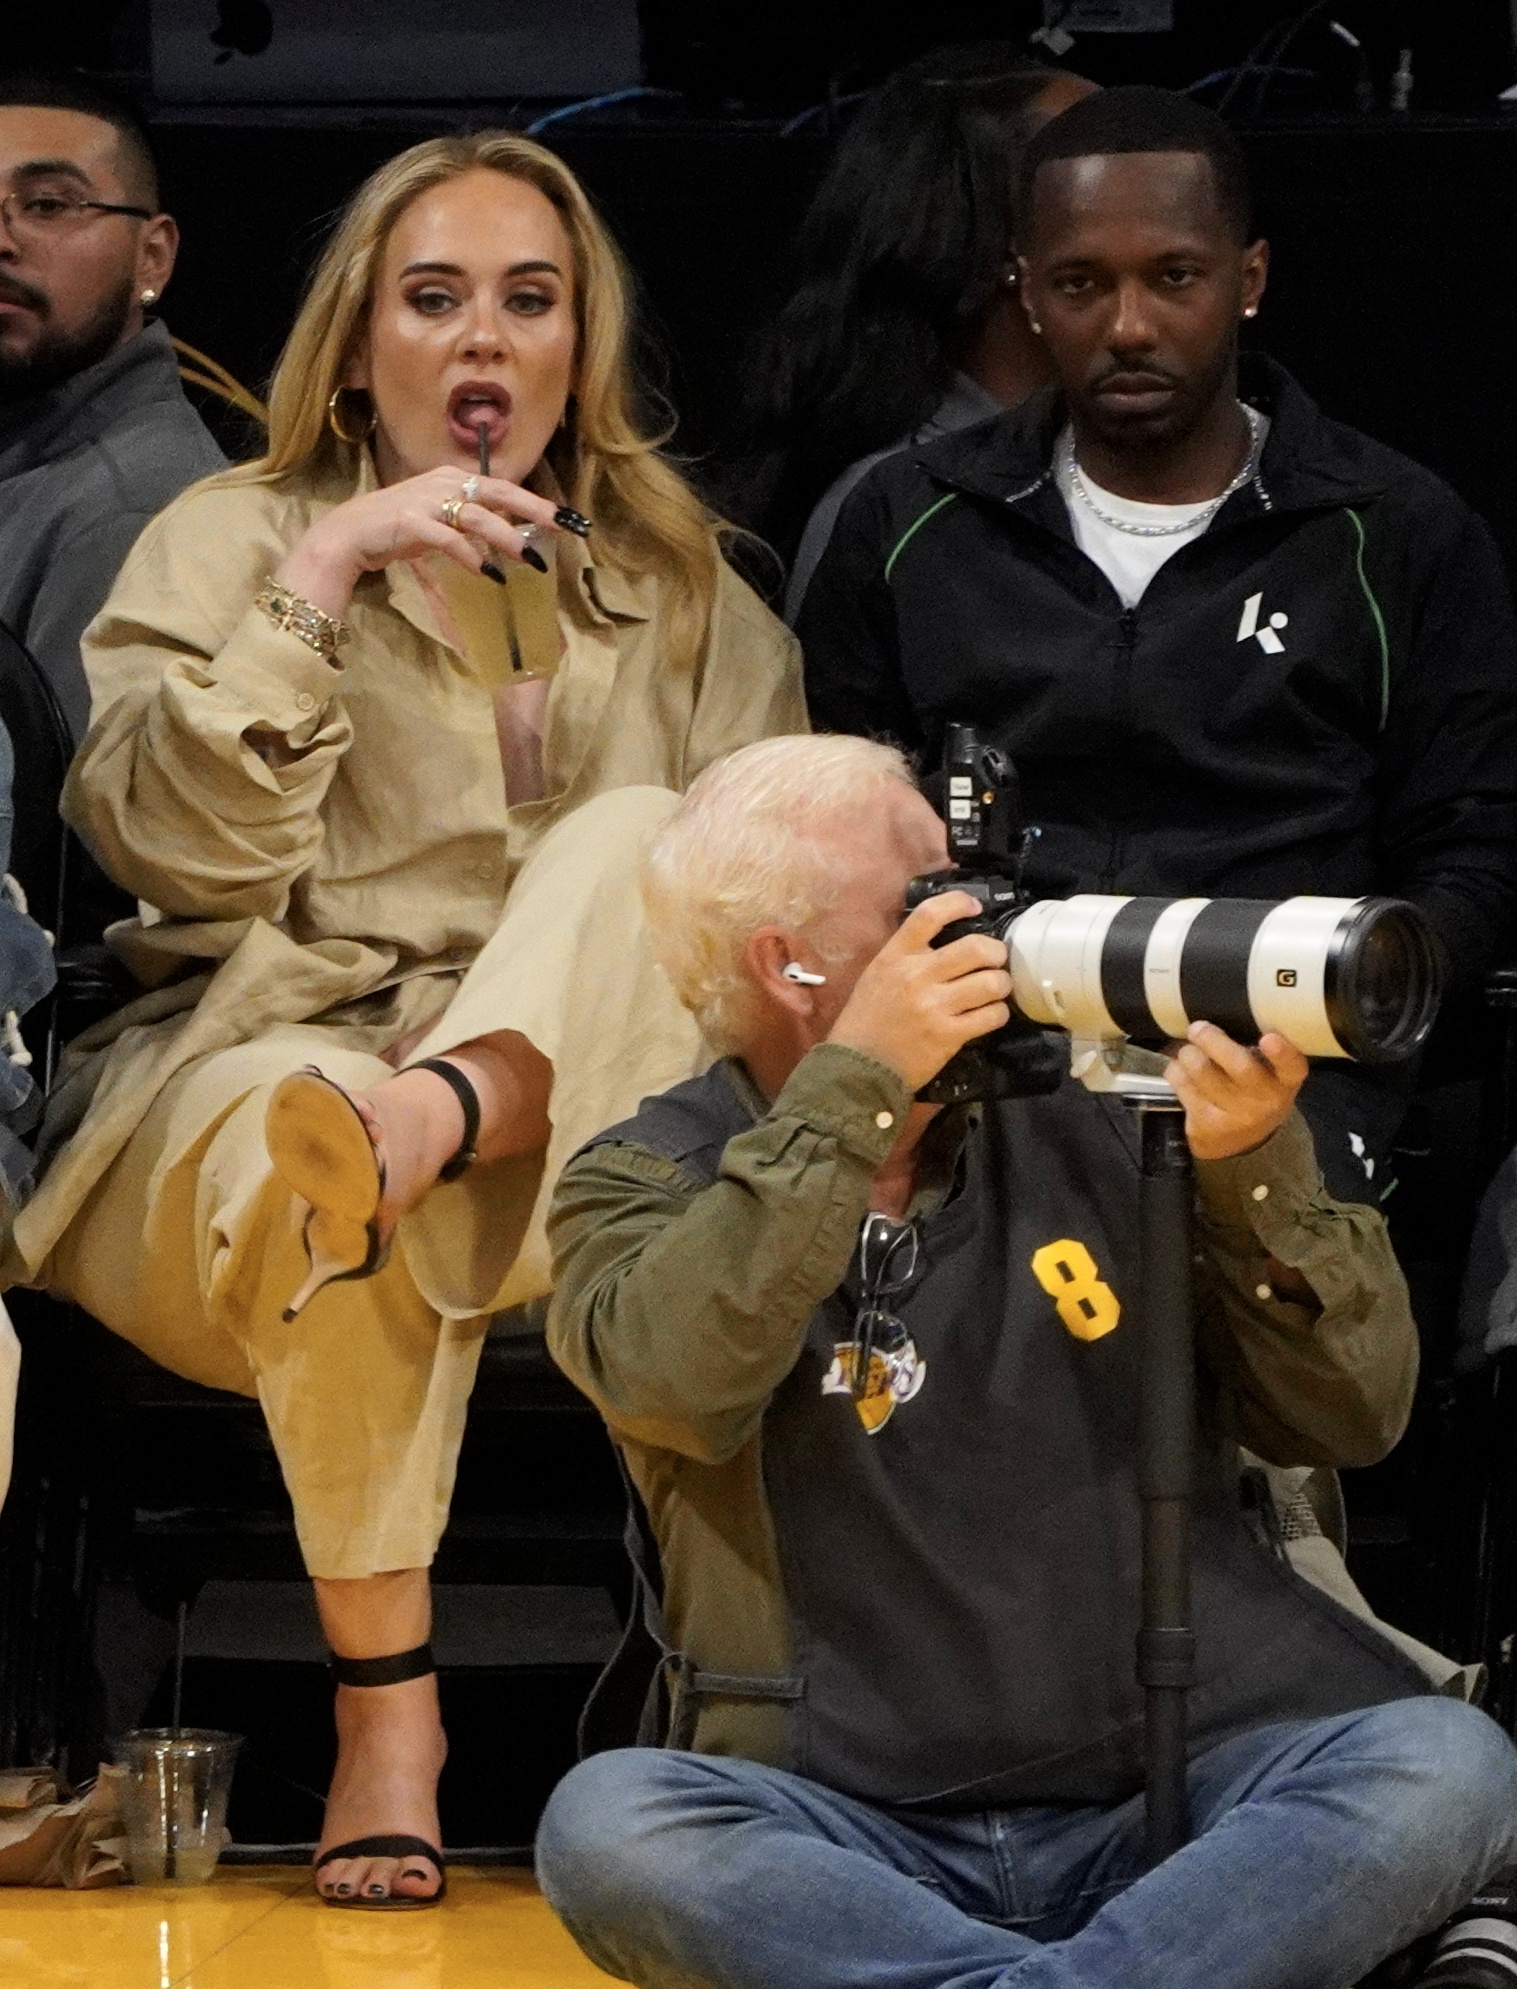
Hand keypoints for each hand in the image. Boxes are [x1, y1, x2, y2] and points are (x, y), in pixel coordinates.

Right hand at [271, 468, 562, 618]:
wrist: (350, 534)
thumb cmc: (395, 529)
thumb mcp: (436, 521)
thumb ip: (466, 527)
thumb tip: (499, 548)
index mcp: (451, 479)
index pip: (501, 486)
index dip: (533, 501)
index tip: (563, 517)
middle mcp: (443, 483)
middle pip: (498, 492)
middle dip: (532, 509)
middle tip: (560, 526)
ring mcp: (427, 501)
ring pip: (477, 516)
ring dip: (505, 537)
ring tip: (528, 558)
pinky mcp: (412, 522)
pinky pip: (449, 539)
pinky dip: (470, 555)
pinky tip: (488, 572)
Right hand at [828, 893, 1012, 1092]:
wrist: (858, 1067)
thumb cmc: (866, 1021)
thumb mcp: (877, 976)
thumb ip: (907, 957)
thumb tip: (946, 943)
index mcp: (896, 956)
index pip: (930, 915)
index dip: (958, 903)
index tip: (975, 907)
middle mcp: (917, 976)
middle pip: (975, 947)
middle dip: (997, 952)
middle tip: (997, 960)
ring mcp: (934, 1006)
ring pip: (990, 982)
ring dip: (1001, 985)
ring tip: (997, 990)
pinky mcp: (948, 1035)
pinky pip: (991, 1016)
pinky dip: (998, 1014)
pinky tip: (991, 1015)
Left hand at [1165, 1021, 1307, 1160]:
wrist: (1238, 1140)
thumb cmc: (1255, 1090)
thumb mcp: (1271, 1073)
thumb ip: (1260, 1048)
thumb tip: (1229, 1006)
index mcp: (1286, 1081)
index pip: (1292, 1067)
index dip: (1282, 1053)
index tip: (1269, 1037)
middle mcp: (1265, 1099)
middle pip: (1241, 1067)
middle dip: (1214, 1042)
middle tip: (1198, 1027)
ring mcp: (1235, 1114)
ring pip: (1204, 1073)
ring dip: (1189, 1054)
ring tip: (1188, 1049)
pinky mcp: (1207, 1122)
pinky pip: (1183, 1086)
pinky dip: (1176, 1070)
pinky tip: (1180, 1068)